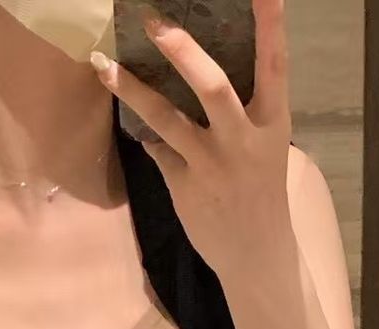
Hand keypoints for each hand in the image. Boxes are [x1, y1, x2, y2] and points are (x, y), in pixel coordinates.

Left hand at [91, 0, 293, 281]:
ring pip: (166, 120)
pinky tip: (128, 110)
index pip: (275, 66)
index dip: (272, 26)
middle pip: (214, 88)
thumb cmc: (260, 193)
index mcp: (272, 124)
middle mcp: (242, 141)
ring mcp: (210, 165)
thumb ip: (242, 112)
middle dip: (184, 53)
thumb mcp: (264, 147)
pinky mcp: (184, 186)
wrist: (255, 255)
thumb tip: (197, 72)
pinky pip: (156, 148)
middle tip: (156, 23)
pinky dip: (144, 129)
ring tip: (103, 65)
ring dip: (132, 90)